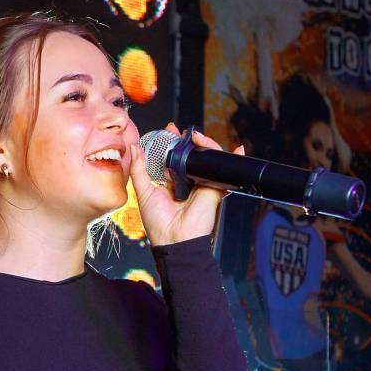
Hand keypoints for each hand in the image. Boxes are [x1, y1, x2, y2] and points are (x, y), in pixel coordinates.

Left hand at [128, 123, 240, 245]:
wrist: (175, 239)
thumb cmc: (158, 222)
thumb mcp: (144, 192)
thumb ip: (139, 170)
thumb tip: (135, 148)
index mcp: (171, 182)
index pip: (173, 157)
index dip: (172, 143)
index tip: (168, 130)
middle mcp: (188, 181)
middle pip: (191, 155)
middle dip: (188, 140)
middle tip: (178, 130)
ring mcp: (202, 183)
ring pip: (207, 158)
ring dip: (205, 144)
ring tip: (196, 137)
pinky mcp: (215, 187)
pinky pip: (223, 168)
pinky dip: (230, 157)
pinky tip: (235, 148)